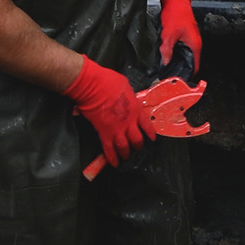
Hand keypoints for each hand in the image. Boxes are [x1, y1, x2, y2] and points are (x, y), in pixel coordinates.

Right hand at [88, 77, 210, 175]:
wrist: (92, 86)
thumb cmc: (107, 81)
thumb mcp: (126, 86)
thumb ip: (129, 96)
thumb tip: (128, 97)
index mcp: (136, 109)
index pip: (147, 125)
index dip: (150, 133)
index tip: (151, 138)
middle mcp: (128, 121)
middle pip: (138, 140)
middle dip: (138, 146)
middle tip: (138, 148)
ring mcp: (116, 129)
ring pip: (125, 147)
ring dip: (126, 154)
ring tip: (126, 157)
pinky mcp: (104, 132)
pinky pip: (109, 149)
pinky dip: (112, 158)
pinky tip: (114, 163)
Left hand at [160, 0, 199, 71]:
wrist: (176, 0)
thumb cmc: (176, 14)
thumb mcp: (168, 34)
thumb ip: (167, 50)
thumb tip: (165, 62)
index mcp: (195, 45)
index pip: (195, 67)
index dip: (188, 75)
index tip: (179, 81)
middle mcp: (195, 43)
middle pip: (190, 62)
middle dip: (180, 69)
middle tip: (169, 76)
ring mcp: (191, 39)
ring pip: (185, 55)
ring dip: (177, 60)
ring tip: (167, 66)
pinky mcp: (185, 36)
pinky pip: (181, 49)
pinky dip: (175, 53)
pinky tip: (166, 53)